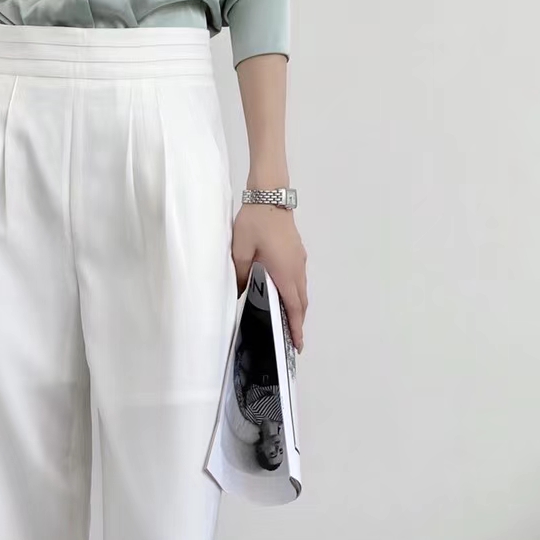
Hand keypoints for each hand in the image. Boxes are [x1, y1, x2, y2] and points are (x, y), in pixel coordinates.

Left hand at [231, 205, 307, 352]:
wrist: (270, 194)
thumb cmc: (255, 222)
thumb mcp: (240, 250)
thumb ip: (240, 274)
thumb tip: (238, 294)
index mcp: (285, 271)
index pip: (293, 307)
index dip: (296, 327)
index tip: (297, 345)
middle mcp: (297, 268)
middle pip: (301, 301)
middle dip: (298, 322)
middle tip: (292, 340)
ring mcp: (299, 259)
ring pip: (301, 290)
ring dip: (297, 307)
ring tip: (288, 322)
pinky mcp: (297, 252)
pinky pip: (299, 279)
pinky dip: (295, 293)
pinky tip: (283, 295)